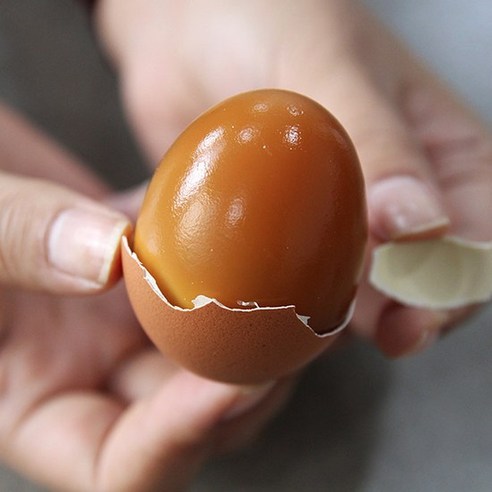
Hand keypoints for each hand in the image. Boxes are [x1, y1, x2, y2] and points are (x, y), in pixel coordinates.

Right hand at [0, 104, 289, 491]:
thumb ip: (16, 243)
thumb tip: (111, 259)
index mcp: (37, 403)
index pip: (122, 466)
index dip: (182, 437)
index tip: (237, 383)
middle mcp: (92, 371)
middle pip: (191, 412)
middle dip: (250, 385)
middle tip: (297, 335)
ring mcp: (126, 320)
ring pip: (210, 349)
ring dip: (258, 330)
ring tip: (307, 296)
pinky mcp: (149, 269)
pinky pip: (202, 279)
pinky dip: (237, 267)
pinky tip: (273, 241)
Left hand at [97, 0, 491, 356]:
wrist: (185, 29)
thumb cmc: (264, 19)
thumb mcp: (327, 60)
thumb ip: (379, 141)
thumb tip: (424, 228)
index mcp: (434, 154)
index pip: (477, 238)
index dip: (455, 289)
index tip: (414, 319)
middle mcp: (390, 197)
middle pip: (420, 282)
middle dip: (399, 319)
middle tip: (361, 335)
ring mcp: (334, 222)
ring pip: (356, 296)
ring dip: (336, 323)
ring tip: (303, 332)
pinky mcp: (280, 235)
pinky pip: (294, 287)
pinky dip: (284, 310)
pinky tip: (263, 317)